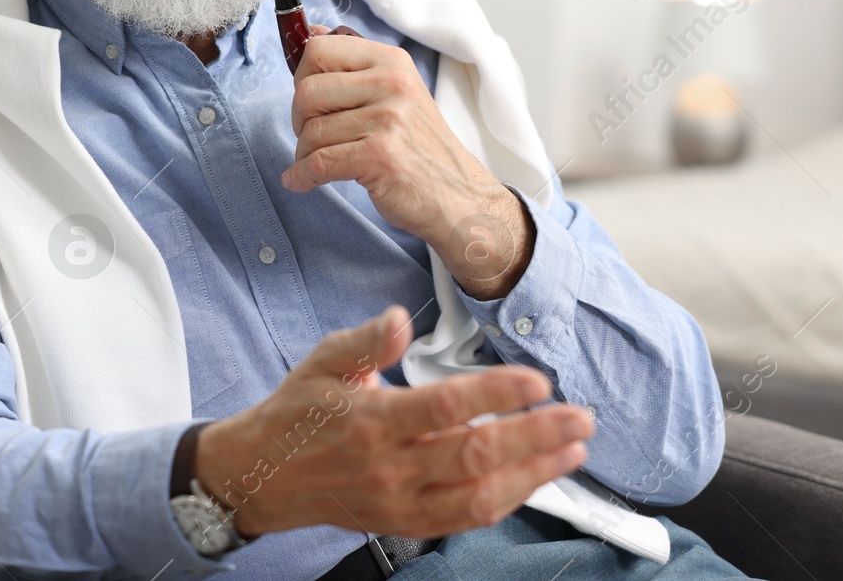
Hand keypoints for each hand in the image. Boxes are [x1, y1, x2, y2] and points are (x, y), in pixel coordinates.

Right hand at [193, 306, 593, 538]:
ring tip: (572, 450)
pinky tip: (535, 479)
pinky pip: (465, 518)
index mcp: (370, 420)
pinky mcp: (405, 524)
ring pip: (479, 495)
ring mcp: (400, 502)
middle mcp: (389, 467)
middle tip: (579, 418)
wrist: (263, 476)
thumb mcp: (323, 361)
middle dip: (535, 435)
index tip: (536, 380)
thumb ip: (366, 339)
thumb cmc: (296, 414)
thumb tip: (400, 320)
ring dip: (534, 474)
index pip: (445, 408)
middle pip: (475, 455)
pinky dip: (506, 501)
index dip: (496, 394)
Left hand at [281, 27, 533, 298]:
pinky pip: (318, 163)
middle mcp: (392, 84)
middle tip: (314, 138)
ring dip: (304, 155)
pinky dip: (303, 177)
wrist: (459, 195)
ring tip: (321, 164)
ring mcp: (388, 120)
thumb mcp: (398, 93)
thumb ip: (355, 66)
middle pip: (307, 91)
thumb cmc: (421, 148)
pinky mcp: (379, 156)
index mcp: (392, 62)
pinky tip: (304, 181)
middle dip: (299, 120)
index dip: (302, 77)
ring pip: (311, 132)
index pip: (320, 50)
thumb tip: (311, 33)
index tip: (311, 101)